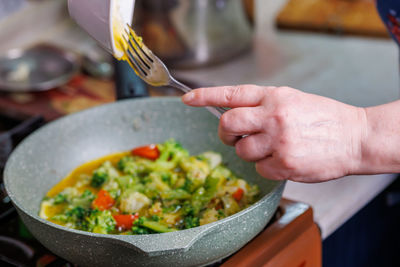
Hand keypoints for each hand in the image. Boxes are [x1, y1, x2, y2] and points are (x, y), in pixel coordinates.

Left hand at [182, 85, 366, 182]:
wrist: (355, 137)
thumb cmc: (324, 118)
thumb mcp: (293, 100)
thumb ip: (263, 105)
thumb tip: (234, 114)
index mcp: (274, 96)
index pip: (231, 94)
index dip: (205, 96)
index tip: (187, 99)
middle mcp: (273, 116)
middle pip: (227, 125)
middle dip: (225, 133)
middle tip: (234, 137)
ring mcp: (278, 140)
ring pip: (242, 151)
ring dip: (250, 152)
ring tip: (272, 148)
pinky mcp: (285, 164)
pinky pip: (259, 169)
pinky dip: (267, 167)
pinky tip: (284, 160)